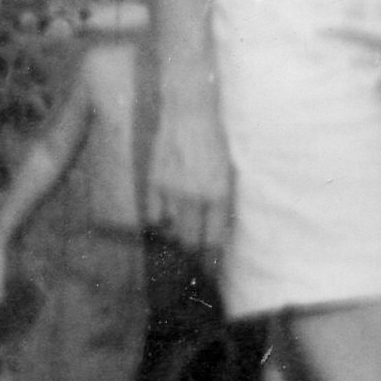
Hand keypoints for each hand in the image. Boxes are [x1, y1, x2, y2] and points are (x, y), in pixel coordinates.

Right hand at [148, 100, 232, 259]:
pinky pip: (153, 216)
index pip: (213, 239)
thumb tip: (216, 229)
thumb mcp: (226, 171)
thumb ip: (221, 200)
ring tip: (177, 248)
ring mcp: (172, 191)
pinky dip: (158, 224)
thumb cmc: (214, 139)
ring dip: (175, 240)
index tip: (210, 268)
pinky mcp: (153, 183)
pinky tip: (163, 225)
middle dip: (193, 255)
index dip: (211, 258)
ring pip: (171, 231)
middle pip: (191, 241)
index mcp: (219, 194)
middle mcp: (195, 196)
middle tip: (193, 263)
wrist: (189, 111)